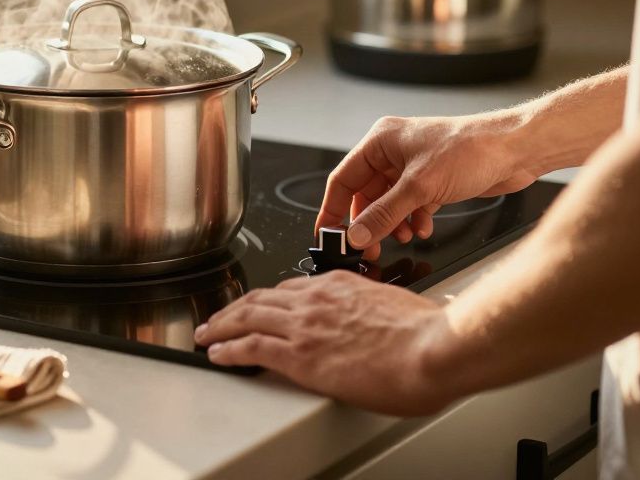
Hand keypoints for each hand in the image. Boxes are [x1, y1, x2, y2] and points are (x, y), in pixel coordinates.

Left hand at [194, 272, 454, 415]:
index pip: (292, 288)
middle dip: (234, 308)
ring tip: (206, 333)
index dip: (269, 298)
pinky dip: (228, 349)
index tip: (260, 305)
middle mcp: (316, 299)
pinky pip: (250, 347)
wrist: (433, 348)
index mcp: (340, 285)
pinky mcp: (299, 355)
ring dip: (220, 325)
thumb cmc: (429, 334)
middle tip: (218, 317)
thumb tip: (398, 320)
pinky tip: (217, 354)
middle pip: (260, 298)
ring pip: (247, 317)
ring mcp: (305, 325)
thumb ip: (386, 312)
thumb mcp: (403, 308)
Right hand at [319, 114, 536, 259]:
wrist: (516, 149)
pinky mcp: (432, 180)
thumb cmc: (471, 149)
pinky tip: (422, 229)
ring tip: (401, 237)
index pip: (343, 179)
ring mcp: (413, 167)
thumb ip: (383, 214)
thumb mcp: (419, 187)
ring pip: (389, 203)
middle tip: (367, 247)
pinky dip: (413, 220)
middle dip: (368, 222)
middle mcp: (393, 152)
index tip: (328, 235)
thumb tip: (356, 235)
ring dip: (392, 223)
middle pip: (366, 194)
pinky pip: (410, 205)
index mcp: (381, 141)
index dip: (333, 209)